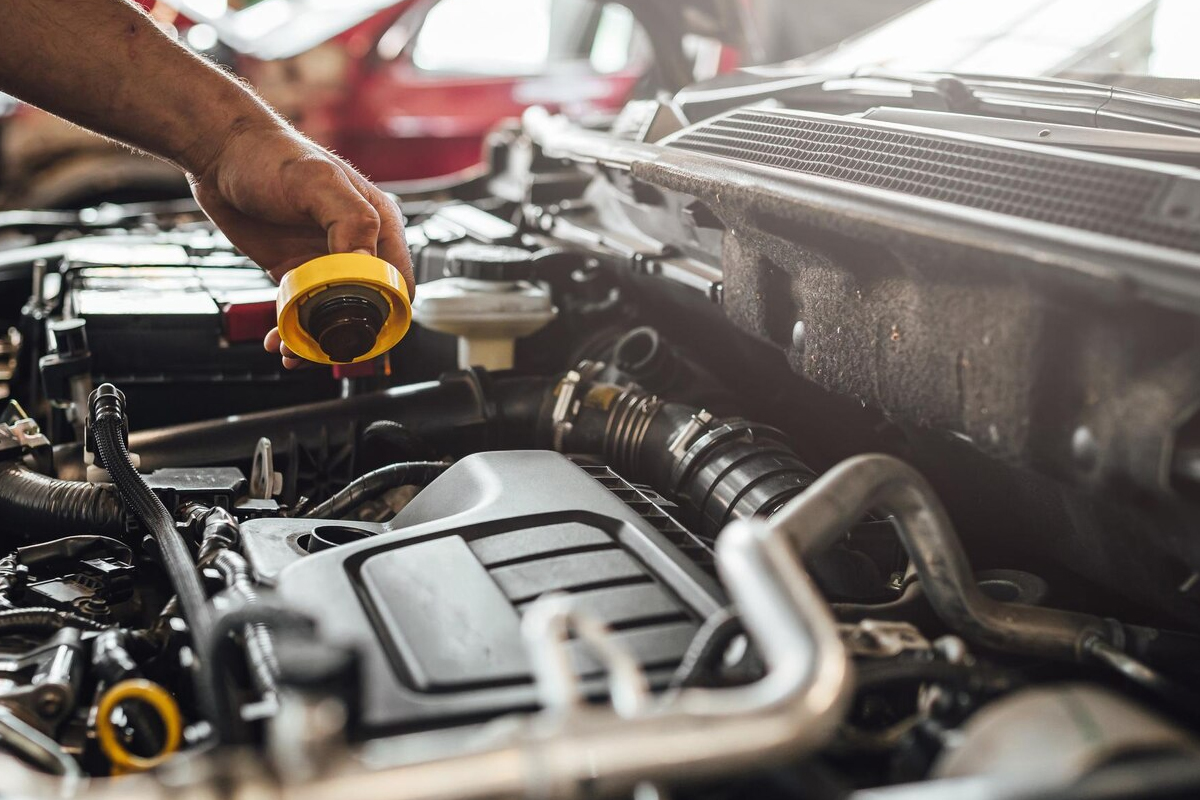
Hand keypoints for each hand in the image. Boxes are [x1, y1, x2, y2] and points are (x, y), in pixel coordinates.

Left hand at [187, 122, 414, 368]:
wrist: (220, 153)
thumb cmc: (270, 155)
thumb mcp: (316, 182)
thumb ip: (350, 220)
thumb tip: (366, 265)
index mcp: (378, 223)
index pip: (399, 282)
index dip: (386, 312)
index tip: (359, 331)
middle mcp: (359, 245)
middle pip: (369, 307)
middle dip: (348, 335)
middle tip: (319, 348)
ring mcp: (327, 260)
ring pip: (335, 315)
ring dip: (317, 340)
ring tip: (292, 351)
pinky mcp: (298, 270)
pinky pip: (305, 310)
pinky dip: (294, 331)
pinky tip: (278, 340)